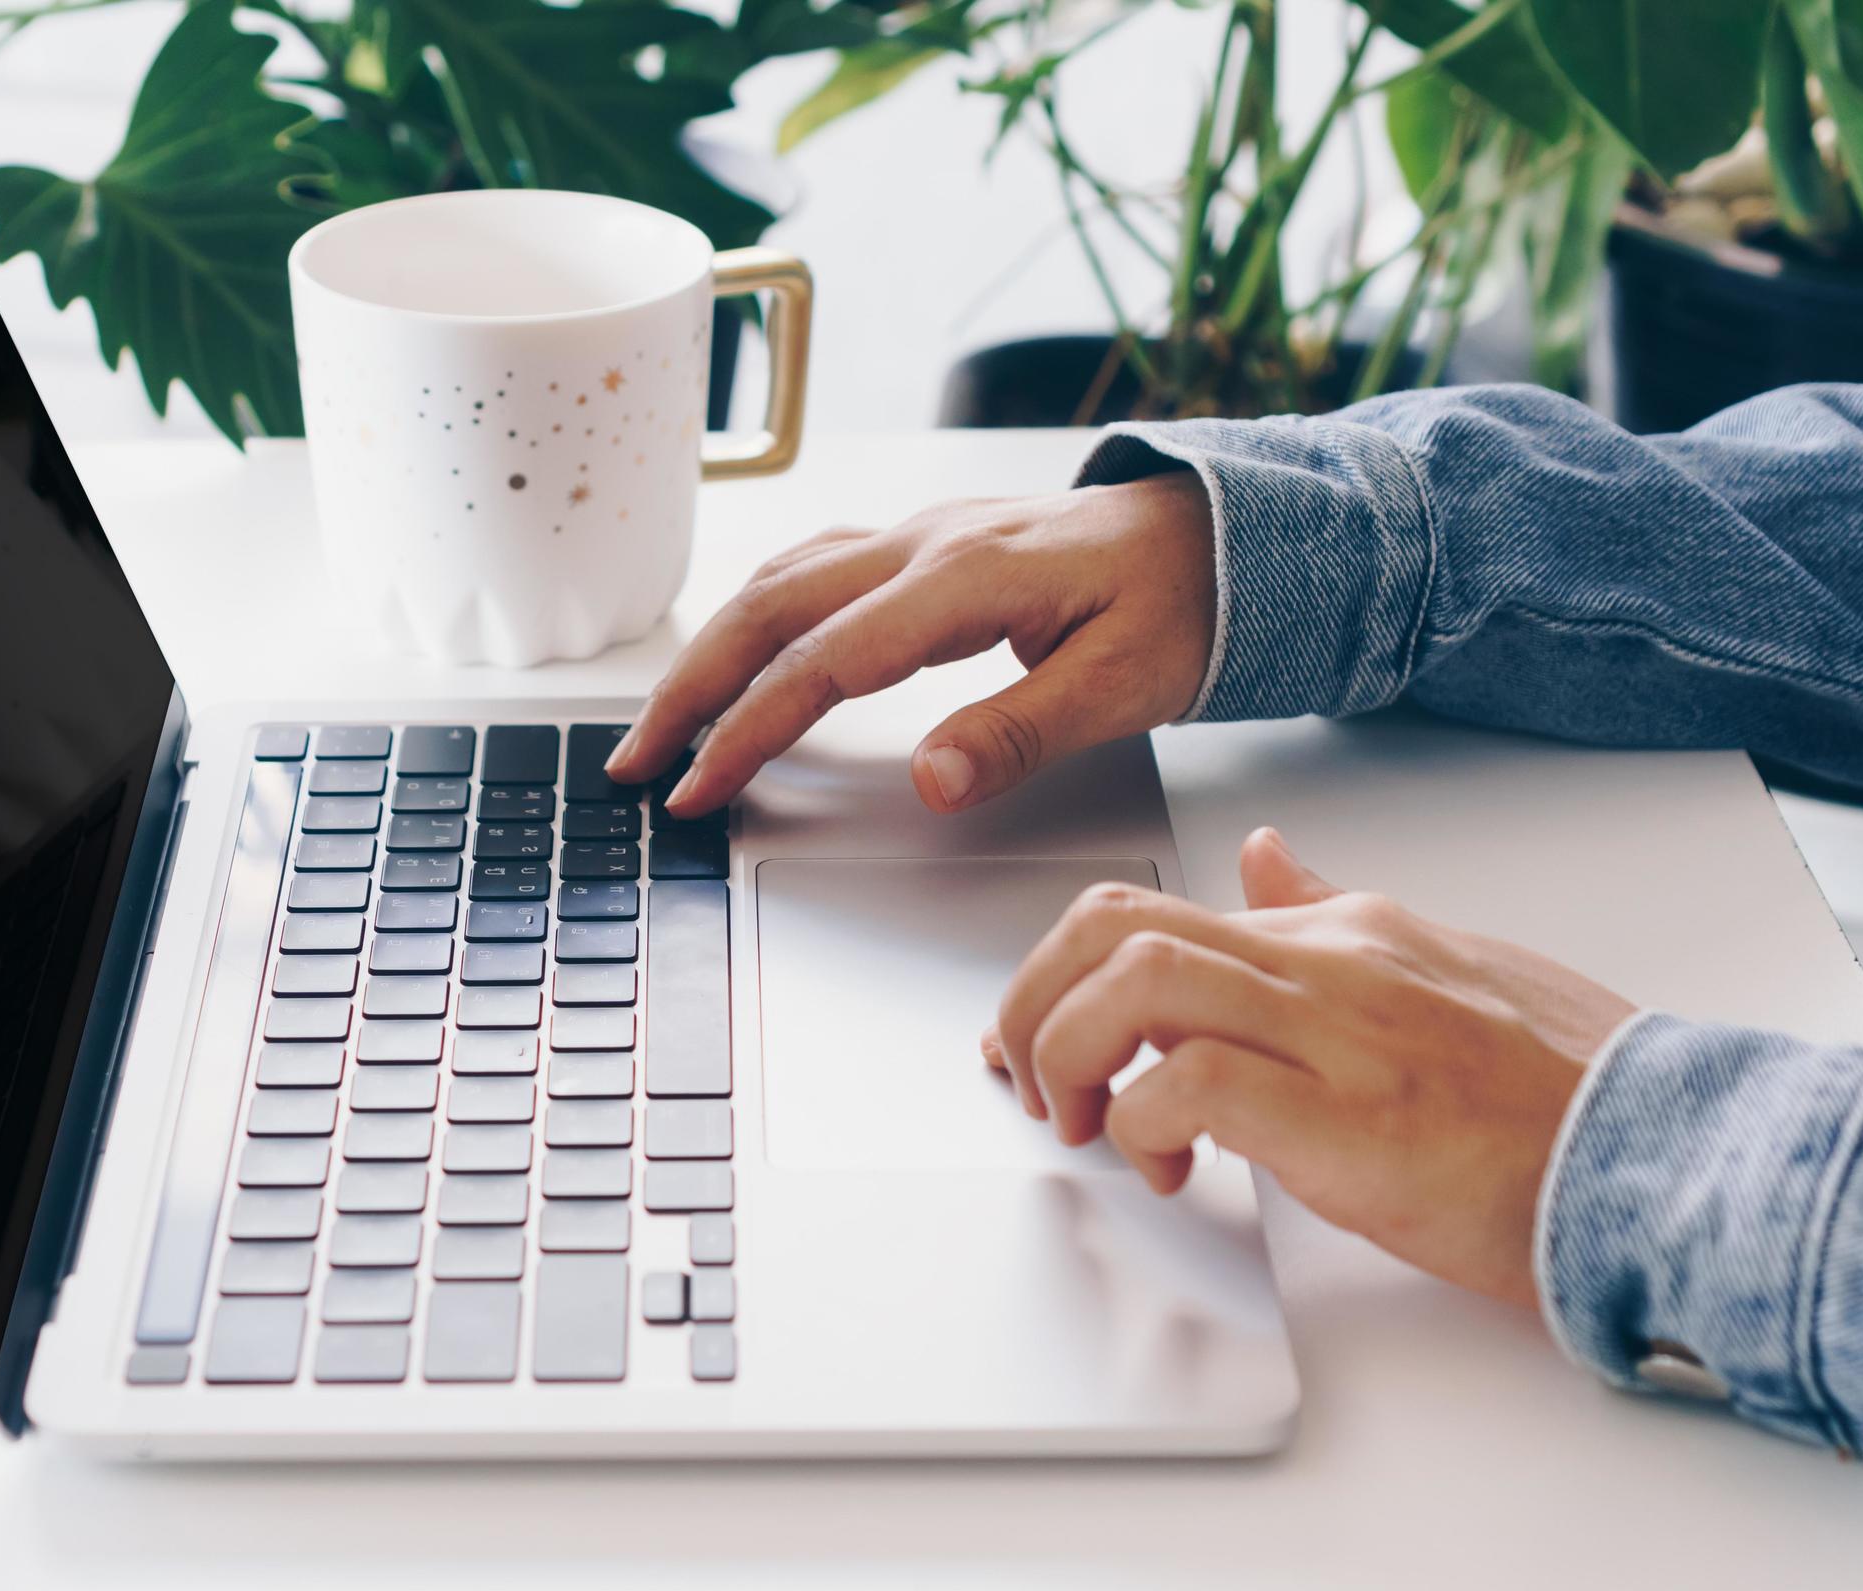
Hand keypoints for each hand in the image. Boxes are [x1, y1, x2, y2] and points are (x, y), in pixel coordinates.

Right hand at [604, 474, 1217, 815]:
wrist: (1227, 532)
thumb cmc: (1184, 603)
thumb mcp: (1124, 685)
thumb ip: (1020, 730)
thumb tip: (929, 778)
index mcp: (963, 578)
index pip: (822, 663)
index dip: (748, 729)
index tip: (700, 787)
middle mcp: (923, 543)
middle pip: (767, 610)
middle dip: (689, 688)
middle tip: (635, 762)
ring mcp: (916, 534)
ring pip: (777, 581)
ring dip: (709, 649)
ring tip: (663, 721)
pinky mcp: (923, 542)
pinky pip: (810, 568)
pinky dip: (753, 613)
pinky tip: (734, 648)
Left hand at [984, 829, 1636, 1310]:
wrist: (1670, 1160)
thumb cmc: (1563, 1095)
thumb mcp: (1441, 970)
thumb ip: (1333, 914)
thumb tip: (1262, 857)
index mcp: (1346, 932)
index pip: (1155, 911)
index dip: (1061, 979)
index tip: (1042, 1045)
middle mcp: (1330, 962)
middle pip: (1111, 928)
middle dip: (1032, 1004)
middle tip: (1032, 1085)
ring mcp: (1339, 1034)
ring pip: (1132, 983)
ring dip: (1067, 1056)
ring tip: (1083, 1125)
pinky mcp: (1347, 1119)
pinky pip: (1186, 1083)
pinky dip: (1140, 1125)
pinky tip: (1166, 1167)